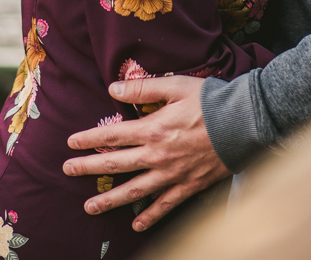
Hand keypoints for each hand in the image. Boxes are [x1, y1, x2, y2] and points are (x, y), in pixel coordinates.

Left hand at [63, 75, 229, 231]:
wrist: (242, 123)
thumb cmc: (209, 100)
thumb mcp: (175, 86)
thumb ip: (142, 89)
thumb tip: (112, 88)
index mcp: (152, 129)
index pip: (112, 136)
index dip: (89, 139)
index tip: (71, 142)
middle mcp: (157, 156)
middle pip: (116, 165)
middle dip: (89, 168)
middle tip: (68, 171)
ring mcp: (172, 175)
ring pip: (134, 191)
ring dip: (110, 200)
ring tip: (90, 206)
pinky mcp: (188, 186)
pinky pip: (165, 205)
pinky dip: (150, 216)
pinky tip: (136, 224)